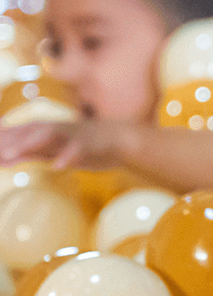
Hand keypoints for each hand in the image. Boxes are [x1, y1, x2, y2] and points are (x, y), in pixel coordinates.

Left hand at [0, 119, 129, 169]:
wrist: (118, 139)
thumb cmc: (82, 145)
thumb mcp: (53, 150)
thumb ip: (29, 153)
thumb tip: (2, 158)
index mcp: (43, 128)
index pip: (13, 132)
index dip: (0, 140)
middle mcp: (53, 128)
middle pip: (24, 133)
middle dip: (5, 143)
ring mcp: (70, 135)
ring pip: (46, 135)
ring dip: (28, 144)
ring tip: (11, 155)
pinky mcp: (88, 144)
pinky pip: (77, 150)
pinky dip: (67, 157)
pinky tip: (58, 167)